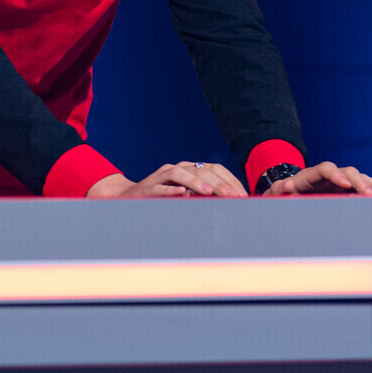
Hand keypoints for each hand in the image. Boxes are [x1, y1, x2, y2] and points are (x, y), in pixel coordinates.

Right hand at [86, 161, 245, 198]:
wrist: (129, 197)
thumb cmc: (165, 200)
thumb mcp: (189, 197)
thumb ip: (206, 197)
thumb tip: (234, 204)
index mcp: (190, 169)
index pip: (214, 168)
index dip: (229, 180)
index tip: (242, 194)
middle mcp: (177, 168)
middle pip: (201, 170)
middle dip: (218, 183)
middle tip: (232, 196)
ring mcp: (161, 176)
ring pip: (180, 173)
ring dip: (195, 181)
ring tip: (208, 192)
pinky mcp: (147, 187)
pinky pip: (160, 186)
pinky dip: (170, 189)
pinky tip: (181, 193)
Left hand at [260, 161, 371, 195]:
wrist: (288, 195)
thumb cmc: (283, 195)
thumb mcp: (277, 193)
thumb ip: (280, 190)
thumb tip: (286, 186)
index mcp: (310, 175)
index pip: (325, 169)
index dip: (336, 174)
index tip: (345, 184)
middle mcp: (328, 176)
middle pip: (348, 172)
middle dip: (360, 183)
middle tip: (371, 196)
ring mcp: (339, 182)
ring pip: (359, 179)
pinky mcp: (346, 191)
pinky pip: (362, 188)